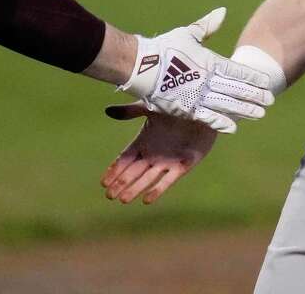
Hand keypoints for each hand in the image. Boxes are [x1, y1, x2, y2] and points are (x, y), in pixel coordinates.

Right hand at [101, 102, 216, 203]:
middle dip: (121, 184)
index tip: (103, 183)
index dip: (115, 171)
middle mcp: (154, 154)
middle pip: (134, 172)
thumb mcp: (149, 107)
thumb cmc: (175, 104)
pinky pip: (168, 180)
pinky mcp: (183, 165)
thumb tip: (108, 111)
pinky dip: (158, 189)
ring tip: (123, 200)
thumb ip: (130, 111)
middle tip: (109, 196)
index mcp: (144, 141)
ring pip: (148, 178)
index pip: (125, 159)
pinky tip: (146, 200)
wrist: (201, 107)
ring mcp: (168, 160)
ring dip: (135, 189)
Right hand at [120, 8, 273, 132]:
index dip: (252, 78)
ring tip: (259, 114)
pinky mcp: (186, 108)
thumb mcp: (187, 34)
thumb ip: (207, 26)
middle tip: (270, 101)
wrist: (140, 66)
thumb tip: (223, 12)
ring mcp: (197, 95)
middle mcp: (207, 80)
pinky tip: (233, 127)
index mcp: (209, 61)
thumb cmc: (163, 48)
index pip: (237, 71)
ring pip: (226, 104)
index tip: (266, 82)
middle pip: (236, 89)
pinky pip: (207, 117)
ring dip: (244, 110)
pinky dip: (220, 122)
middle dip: (254, 95)